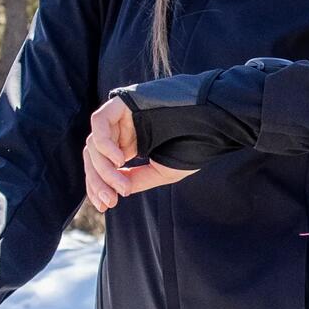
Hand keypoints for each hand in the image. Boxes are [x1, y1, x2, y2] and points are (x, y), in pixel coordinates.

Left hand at [85, 94, 195, 211]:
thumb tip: (115, 191)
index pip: (101, 165)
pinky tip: (119, 161)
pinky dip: (104, 144)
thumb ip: (137, 179)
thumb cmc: (195, 144)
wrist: (214, 121)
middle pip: (94, 156)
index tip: (106, 206)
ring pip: (95, 143)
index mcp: (131, 143)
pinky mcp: (123, 102)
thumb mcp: (162, 171)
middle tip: (111, 202)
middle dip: (99, 182)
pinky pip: (100, 122)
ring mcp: (122, 115)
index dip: (99, 186)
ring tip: (123, 187)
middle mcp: (123, 129)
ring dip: (103, 169)